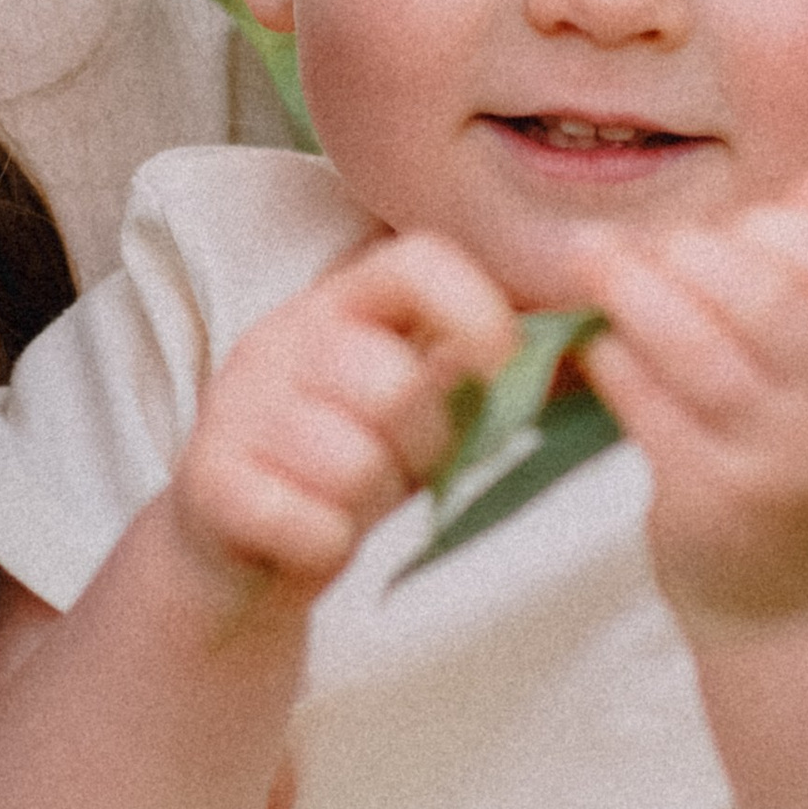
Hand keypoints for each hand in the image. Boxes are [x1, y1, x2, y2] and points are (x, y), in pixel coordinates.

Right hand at [168, 234, 515, 611]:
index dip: (477, 313)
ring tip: (346, 496)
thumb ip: (484, 372)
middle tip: (399, 465)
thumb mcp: (418, 405)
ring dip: (367, 499)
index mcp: (342, 302)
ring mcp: (236, 406)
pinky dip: (323, 543)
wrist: (231, 546)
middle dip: (421, 444)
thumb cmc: (345, 461)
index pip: (418, 262)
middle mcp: (283, 336)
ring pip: (352, 460)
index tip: (501, 372)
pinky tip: (309, 534)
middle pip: (394, 381)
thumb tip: (600, 345)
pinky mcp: (207, 481)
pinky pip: (307, 521)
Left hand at [569, 174, 807, 635]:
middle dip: (693, 253)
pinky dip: (616, 365)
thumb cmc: (805, 466)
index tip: (724, 226)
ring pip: (703, 352)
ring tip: (594, 266)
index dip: (778, 229)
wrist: (798, 609)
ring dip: (638, 295)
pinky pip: (652, 412)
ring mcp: (779, 462)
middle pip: (769, 301)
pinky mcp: (713, 502)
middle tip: (635, 242)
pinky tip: (596, 348)